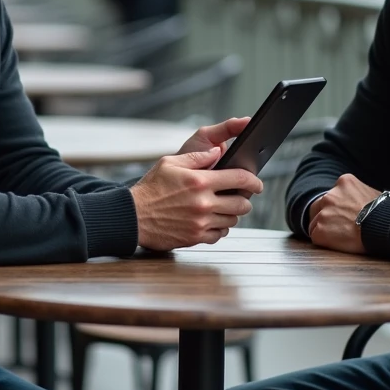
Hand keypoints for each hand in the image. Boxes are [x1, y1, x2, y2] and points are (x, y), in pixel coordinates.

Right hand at [129, 118, 263, 250]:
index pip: (240, 179)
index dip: (254, 180)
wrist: (132, 216)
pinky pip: (220, 234)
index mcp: (200, 181)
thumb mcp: (170, 163)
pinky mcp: (195, 238)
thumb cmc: (150, 188)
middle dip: (245, 199)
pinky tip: (213, 220)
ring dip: (233, 213)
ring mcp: (200, 222)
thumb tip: (218, 151)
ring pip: (233, 220)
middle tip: (241, 195)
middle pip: (242, 203)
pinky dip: (221, 228)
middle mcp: (204, 203)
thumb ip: (197, 156)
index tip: (257, 182)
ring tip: (224, 206)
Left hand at [307, 174, 380, 254]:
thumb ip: (357, 194)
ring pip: (315, 223)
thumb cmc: (384, 214)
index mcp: (344, 182)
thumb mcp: (371, 193)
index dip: (338, 207)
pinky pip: (316, 237)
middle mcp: (330, 195)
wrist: (385, 228)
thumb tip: (360, 201)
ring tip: (343, 237)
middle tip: (339, 227)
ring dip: (325, 230)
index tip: (346, 215)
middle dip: (326, 216)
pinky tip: (339, 243)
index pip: (333, 195)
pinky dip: (325, 241)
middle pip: (319, 207)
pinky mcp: (320, 230)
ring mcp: (323, 213)